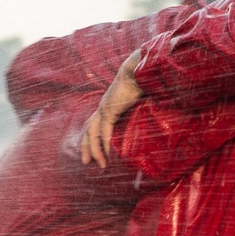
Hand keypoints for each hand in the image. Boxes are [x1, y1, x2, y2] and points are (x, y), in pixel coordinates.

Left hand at [80, 52, 145, 166]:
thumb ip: (136, 112)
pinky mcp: (109, 110)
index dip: (92, 137)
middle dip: (86, 146)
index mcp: (107, 105)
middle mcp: (102, 107)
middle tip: (86, 161)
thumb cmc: (141, 84)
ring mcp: (104, 108)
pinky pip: (104, 131)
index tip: (93, 150)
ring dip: (94, 149)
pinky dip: (104, 143)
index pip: (95, 124)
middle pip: (89, 130)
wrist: (139, 72)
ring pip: (93, 132)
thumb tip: (148, 120)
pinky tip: (106, 154)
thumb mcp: (137, 102)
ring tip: (97, 163)